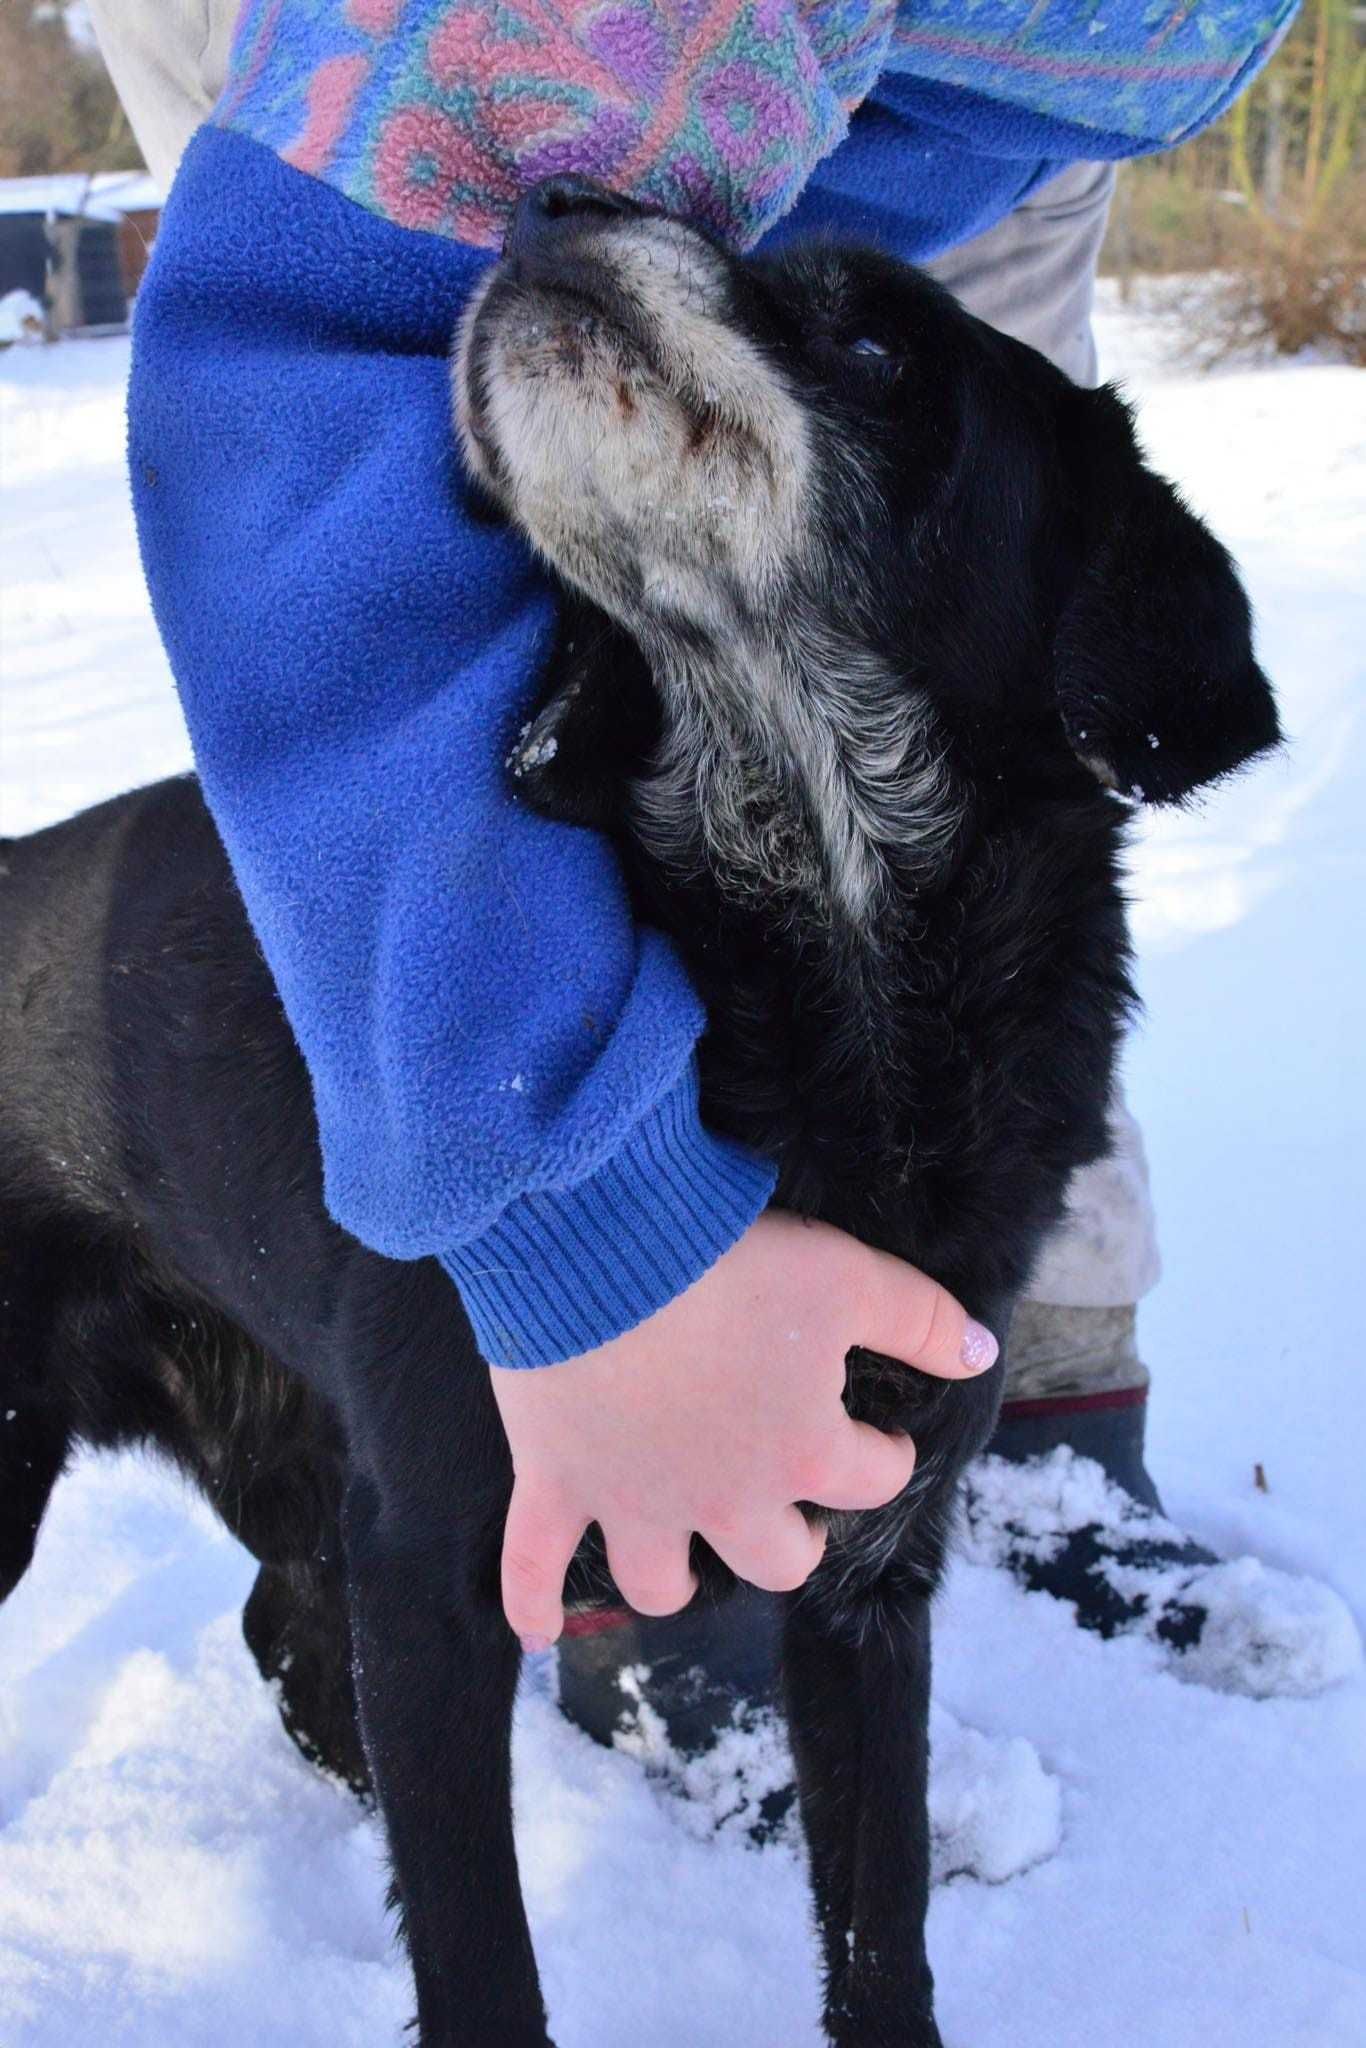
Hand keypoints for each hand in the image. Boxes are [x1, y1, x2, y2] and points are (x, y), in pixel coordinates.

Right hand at [488, 1211, 997, 1647]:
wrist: (598, 1247)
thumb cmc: (729, 1262)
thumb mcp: (847, 1275)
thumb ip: (922, 1320)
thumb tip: (981, 1354)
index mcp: (802, 1451)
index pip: (871, 1478)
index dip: (883, 1453)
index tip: (878, 1431)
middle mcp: (723, 1498)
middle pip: (774, 1560)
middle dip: (788, 1539)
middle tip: (783, 1499)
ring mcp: (633, 1500)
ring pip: (661, 1581)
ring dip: (674, 1577)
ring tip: (681, 1559)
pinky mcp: (555, 1483)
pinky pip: (533, 1564)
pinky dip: (532, 1601)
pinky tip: (539, 1631)